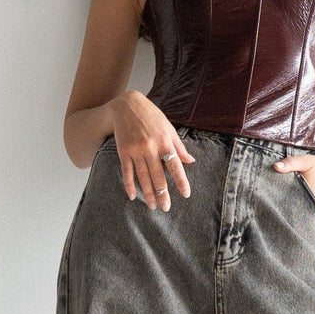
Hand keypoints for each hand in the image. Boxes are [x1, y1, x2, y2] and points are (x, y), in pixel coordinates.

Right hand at [107, 92, 195, 210]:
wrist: (127, 105)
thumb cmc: (151, 116)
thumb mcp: (169, 127)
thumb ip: (179, 146)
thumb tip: (191, 161)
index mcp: (165, 142)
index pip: (175, 165)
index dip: (181, 181)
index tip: (185, 194)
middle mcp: (150, 148)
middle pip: (158, 176)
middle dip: (163, 194)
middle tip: (166, 208)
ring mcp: (136, 151)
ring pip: (143, 177)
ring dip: (148, 193)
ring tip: (153, 206)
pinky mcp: (123, 152)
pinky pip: (127, 172)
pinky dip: (129, 185)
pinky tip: (133, 196)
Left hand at [272, 152, 314, 211]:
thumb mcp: (306, 161)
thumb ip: (291, 163)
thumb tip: (275, 166)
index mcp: (305, 195)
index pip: (286, 206)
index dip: (278, 205)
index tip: (270, 203)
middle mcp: (311, 206)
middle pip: (293, 212)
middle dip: (284, 209)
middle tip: (274, 206)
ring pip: (301, 214)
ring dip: (294, 211)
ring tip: (285, 206)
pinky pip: (309, 214)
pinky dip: (302, 211)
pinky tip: (298, 205)